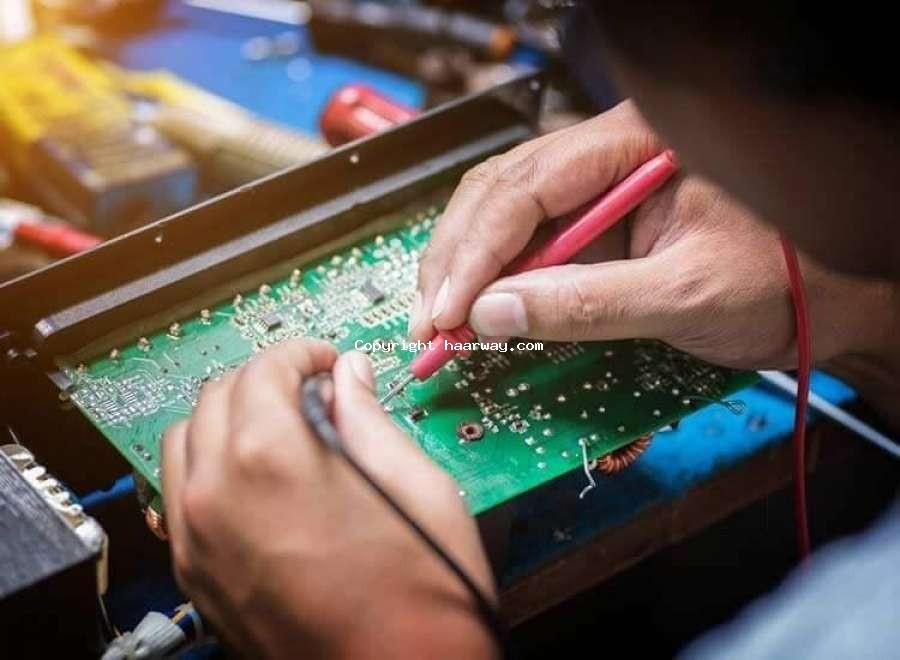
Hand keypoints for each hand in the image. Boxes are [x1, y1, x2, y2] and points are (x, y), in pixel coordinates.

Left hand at [161, 340, 496, 657]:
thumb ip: (370, 417)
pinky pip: (181, 496)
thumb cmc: (421, 595)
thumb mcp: (418, 485)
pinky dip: (209, 468)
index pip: (264, 368)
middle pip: (217, 395)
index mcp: (270, 459)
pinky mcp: (197, 576)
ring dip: (228, 419)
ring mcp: (197, 540)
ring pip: (185, 441)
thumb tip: (349, 375)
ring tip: (279, 431)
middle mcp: (215, 495)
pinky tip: (257, 480)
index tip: (326, 361)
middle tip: (311, 391)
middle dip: (264, 379)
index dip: (302, 353)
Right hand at [411, 100, 895, 371]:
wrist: (833, 299)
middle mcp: (604, 156)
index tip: (446, 310)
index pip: (528, 184)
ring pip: (500, 217)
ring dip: (462, 270)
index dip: (476, 250)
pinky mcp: (593, 230)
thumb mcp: (686, 295)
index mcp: (635, 141)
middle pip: (499, 193)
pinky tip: (471, 311)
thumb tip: (490, 312)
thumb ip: (587, 303)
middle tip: (427, 322)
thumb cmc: (787, 280)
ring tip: (438, 322)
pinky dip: (492, 283)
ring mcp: (595, 192)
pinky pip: (525, 247)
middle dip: (455, 259)